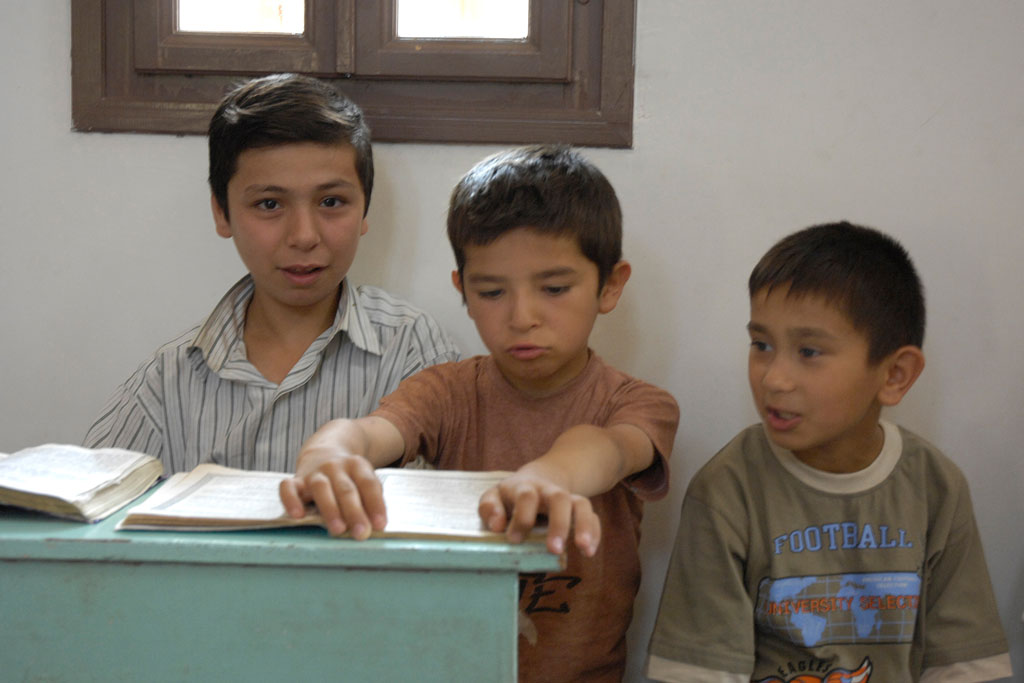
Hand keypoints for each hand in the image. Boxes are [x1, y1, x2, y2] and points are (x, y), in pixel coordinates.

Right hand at [279, 450, 386, 539]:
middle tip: (361, 533)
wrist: (323, 453)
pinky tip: (297, 515)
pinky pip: (288, 488)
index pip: (368, 485)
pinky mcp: (295, 480)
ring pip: (321, 488)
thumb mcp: (363, 481)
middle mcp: (335, 467)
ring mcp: (314, 473)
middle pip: (346, 489)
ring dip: (330, 509)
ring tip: (338, 529)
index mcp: (357, 465)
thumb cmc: (347, 477)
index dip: (375, 505)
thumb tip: (375, 526)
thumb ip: (370, 500)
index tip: (380, 525)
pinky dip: (291, 500)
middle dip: (354, 513)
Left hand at [478, 472, 600, 556]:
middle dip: (559, 524)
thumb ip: (490, 508)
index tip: (514, 540)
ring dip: (584, 526)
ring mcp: (567, 498)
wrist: (540, 477)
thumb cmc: (513, 495)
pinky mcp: (579, 508)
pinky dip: (594, 533)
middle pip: (559, 499)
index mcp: (525, 487)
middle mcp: (548, 491)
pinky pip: (592, 516)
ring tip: (584, 549)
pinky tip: (590, 551)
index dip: (521, 518)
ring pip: (581, 504)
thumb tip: (497, 526)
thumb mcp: (495, 496)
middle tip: (554, 549)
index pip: (527, 496)